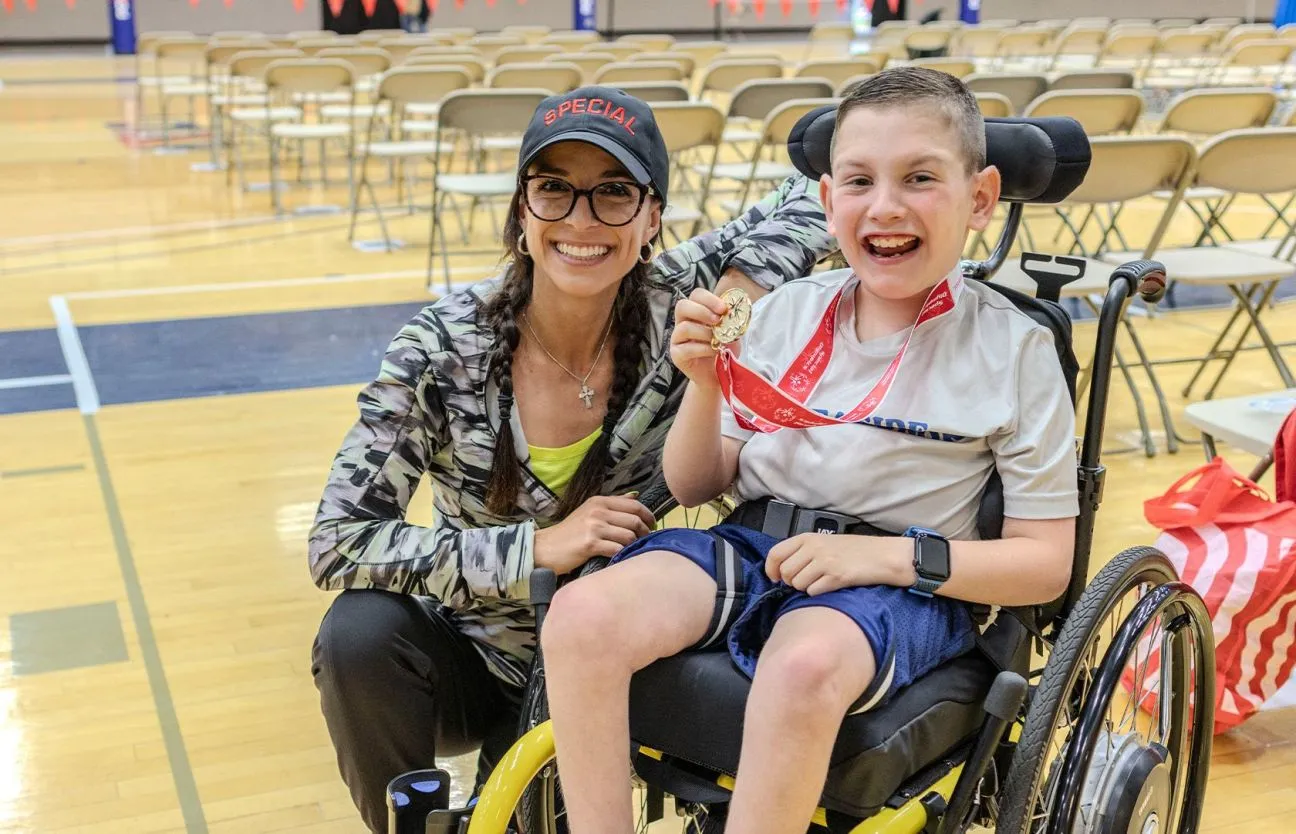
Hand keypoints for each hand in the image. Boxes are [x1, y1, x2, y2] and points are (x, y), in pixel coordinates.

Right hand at [534, 494, 655, 574]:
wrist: (545, 548)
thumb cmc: (569, 532)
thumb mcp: (589, 511)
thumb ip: (613, 504)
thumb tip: (635, 496)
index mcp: (599, 501)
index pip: (634, 505)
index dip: (648, 516)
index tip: (652, 525)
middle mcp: (598, 511)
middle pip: (635, 520)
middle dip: (646, 532)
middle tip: (647, 540)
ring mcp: (594, 527)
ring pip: (629, 535)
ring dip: (635, 545)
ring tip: (633, 549)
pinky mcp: (590, 544)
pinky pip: (617, 549)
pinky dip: (623, 554)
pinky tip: (621, 556)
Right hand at [670, 288, 735, 391]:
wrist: (718, 375)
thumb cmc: (723, 350)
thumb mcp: (730, 331)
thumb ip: (730, 320)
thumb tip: (735, 309)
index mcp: (695, 312)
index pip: (696, 295)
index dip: (709, 299)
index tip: (724, 308)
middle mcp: (682, 322)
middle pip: (682, 306)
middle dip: (702, 311)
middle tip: (718, 320)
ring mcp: (677, 339)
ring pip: (684, 327)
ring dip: (705, 332)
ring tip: (717, 340)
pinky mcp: (676, 355)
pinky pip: (687, 348)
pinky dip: (704, 349)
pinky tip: (715, 351)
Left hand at [765, 534, 912, 595]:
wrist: (882, 556)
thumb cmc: (853, 550)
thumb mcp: (824, 542)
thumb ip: (802, 551)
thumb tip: (781, 570)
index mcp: (807, 538)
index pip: (775, 553)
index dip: (771, 569)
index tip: (775, 577)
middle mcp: (814, 548)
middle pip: (785, 573)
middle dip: (791, 582)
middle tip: (804, 581)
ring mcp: (825, 562)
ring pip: (798, 584)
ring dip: (805, 588)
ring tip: (820, 582)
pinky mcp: (835, 577)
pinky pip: (813, 592)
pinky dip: (818, 593)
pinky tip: (829, 586)